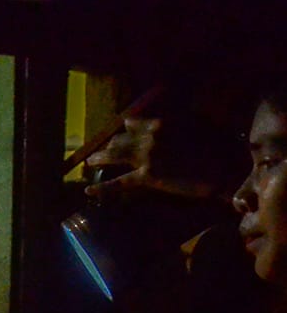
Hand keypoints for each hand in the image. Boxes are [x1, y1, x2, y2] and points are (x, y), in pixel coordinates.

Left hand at [85, 116, 227, 206]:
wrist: (224, 167)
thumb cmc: (217, 146)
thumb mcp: (196, 125)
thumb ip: (176, 123)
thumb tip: (165, 124)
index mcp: (162, 121)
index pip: (133, 123)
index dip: (124, 130)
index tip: (118, 134)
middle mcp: (150, 135)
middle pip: (120, 139)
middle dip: (109, 146)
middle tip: (99, 152)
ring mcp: (146, 155)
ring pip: (114, 156)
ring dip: (99, 159)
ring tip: (90, 163)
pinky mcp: (146, 176)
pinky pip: (117, 183)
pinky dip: (101, 188)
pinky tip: (88, 190)